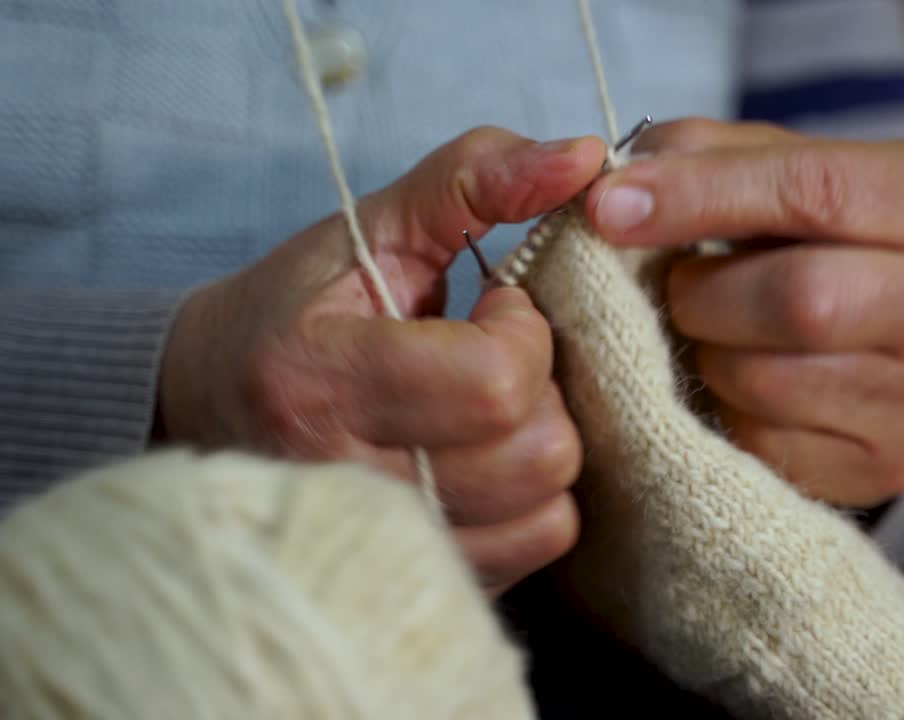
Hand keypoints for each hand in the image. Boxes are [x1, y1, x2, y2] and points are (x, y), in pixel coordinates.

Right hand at [159, 128, 609, 594]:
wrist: (212, 403)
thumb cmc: (295, 309)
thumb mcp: (369, 226)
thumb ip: (473, 178)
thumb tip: (584, 157)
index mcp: (323, 379)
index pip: (495, 381)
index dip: (523, 331)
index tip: (494, 305)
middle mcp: (348, 479)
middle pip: (536, 450)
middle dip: (542, 388)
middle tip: (493, 358)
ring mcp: (383, 541)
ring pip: (546, 506)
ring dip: (541, 441)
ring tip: (488, 409)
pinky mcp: (418, 575)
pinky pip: (536, 545)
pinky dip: (534, 497)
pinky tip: (487, 457)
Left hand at [585, 119, 903, 507]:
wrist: (898, 326)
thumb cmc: (824, 232)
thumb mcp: (784, 167)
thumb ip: (704, 156)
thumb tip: (614, 195)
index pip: (810, 190)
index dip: (698, 197)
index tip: (610, 208)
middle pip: (799, 301)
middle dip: (706, 292)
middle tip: (682, 285)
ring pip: (766, 382)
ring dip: (709, 355)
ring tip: (720, 331)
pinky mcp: (889, 462)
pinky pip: (765, 448)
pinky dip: (728, 413)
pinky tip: (743, 382)